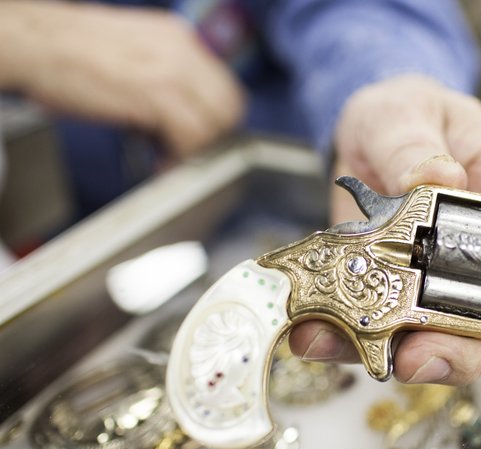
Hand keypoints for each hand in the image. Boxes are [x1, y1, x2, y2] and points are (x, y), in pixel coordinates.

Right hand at [0, 1, 242, 156]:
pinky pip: (192, 135)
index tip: (196, 139)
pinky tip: (159, 161)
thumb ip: (163, 77)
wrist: (33, 42)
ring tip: (167, 159)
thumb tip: (179, 117)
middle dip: (211, 137)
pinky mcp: (157, 92)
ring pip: (217, 122)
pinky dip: (180, 156)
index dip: (214, 120)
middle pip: (230, 105)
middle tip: (184, 153)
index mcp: (178, 38)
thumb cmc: (69, 53)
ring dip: (195, 149)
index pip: (224, 86)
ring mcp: (172, 69)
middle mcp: (183, 49)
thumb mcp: (132, 55)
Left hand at [289, 75, 480, 385]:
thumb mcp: (405, 114)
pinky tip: (312, 335)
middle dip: (463, 350)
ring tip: (342, 344)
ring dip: (396, 356)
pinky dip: (346, 343)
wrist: (363, 139)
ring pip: (440, 342)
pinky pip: (377, 334)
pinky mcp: (393, 301)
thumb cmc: (406, 116)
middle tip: (419, 358)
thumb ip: (414, 144)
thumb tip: (436, 176)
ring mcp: (441, 287)